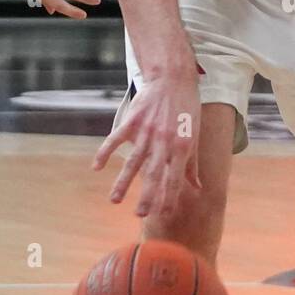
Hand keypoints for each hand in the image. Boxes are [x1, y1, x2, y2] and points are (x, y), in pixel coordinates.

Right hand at [93, 67, 201, 218]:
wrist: (172, 79)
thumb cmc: (186, 110)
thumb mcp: (193, 136)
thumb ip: (192, 164)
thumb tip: (197, 187)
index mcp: (181, 147)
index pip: (174, 178)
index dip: (169, 197)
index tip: (162, 215)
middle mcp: (164, 142)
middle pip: (154, 174)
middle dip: (147, 196)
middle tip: (139, 215)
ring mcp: (147, 132)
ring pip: (133, 162)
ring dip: (123, 182)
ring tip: (114, 200)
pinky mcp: (133, 121)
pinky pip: (116, 139)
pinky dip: (105, 152)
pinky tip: (96, 167)